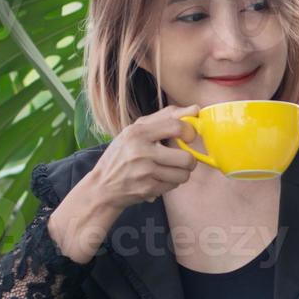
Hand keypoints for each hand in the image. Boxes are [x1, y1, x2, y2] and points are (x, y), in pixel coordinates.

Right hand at [86, 103, 200, 206]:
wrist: (102, 185)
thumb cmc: (123, 154)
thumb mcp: (136, 131)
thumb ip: (165, 117)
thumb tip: (196, 109)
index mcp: (137, 132)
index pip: (176, 127)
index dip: (189, 132)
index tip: (189, 137)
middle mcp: (140, 151)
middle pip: (186, 157)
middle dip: (190, 160)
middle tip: (183, 160)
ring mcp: (144, 172)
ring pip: (183, 174)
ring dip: (181, 173)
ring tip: (170, 170)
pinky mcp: (147, 189)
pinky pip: (174, 186)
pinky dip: (171, 183)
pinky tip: (159, 179)